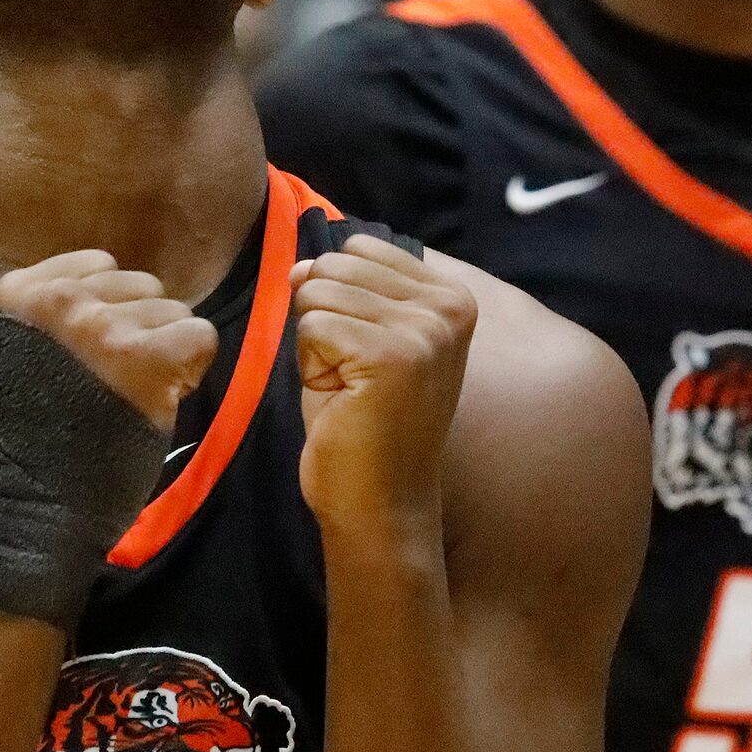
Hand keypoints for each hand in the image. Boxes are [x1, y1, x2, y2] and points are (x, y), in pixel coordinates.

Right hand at [0, 250, 217, 434]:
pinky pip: (200, 334)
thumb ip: (60, 311)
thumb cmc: (35, 433)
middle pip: (140, 285)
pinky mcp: (145, 357)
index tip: (96, 352)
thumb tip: (116, 284)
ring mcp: (101, 327)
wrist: (38, 498)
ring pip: (173, 309)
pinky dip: (193, 366)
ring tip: (137, 390)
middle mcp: (59, 300)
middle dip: (140, 326)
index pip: (100, 266)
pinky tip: (164, 395)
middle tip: (120, 376)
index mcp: (20, 292)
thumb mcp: (22, 350)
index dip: (111, 308)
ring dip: (167, 348)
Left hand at [290, 236, 475, 532]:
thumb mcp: (360, 338)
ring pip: (318, 292)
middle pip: (335, 266)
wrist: (379, 502)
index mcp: (452, 296)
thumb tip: (300, 264)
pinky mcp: (391, 355)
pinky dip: (311, 365)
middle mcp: (448, 307)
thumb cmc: (364, 423)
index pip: (359, 248)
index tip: (365, 354)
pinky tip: (342, 400)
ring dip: (315, 346)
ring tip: (349, 389)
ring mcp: (425, 330)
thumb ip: (342, 290)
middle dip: (323, 320)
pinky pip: (311, 325)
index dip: (340, 300)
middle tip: (353, 377)